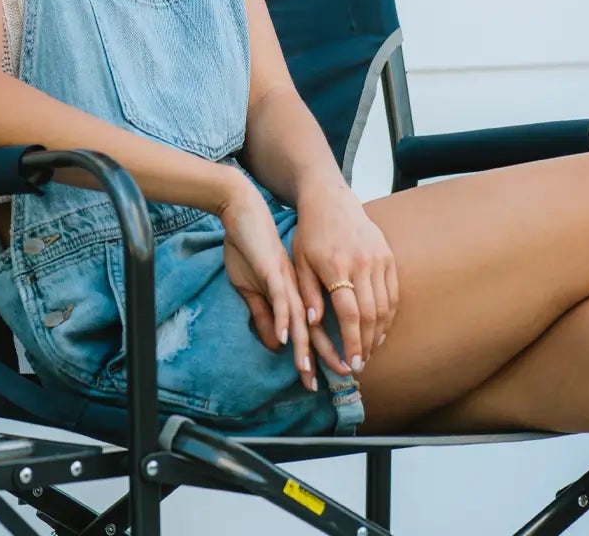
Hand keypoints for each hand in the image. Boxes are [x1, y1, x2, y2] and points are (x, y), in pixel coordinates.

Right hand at [217, 179, 317, 391]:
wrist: (246, 212)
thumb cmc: (251, 247)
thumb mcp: (257, 287)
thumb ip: (267, 315)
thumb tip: (278, 344)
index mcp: (298, 292)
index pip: (316, 329)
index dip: (326, 352)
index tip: (335, 376)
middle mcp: (298, 288)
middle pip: (317, 327)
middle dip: (328, 355)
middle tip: (342, 377)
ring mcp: (287, 280)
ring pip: (302, 317)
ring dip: (308, 345)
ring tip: (309, 370)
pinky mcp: (273, 270)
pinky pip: (281, 297)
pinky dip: (283, 318)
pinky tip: (286, 337)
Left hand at [290, 179, 398, 378]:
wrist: (330, 200)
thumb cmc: (309, 234)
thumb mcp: (298, 262)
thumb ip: (307, 293)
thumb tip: (313, 323)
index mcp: (336, 266)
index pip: (350, 314)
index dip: (353, 342)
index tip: (351, 364)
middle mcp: (361, 263)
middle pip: (371, 314)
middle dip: (367, 344)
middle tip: (361, 364)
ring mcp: (378, 258)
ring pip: (386, 306)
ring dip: (380, 333)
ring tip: (370, 351)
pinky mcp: (388, 256)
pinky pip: (393, 292)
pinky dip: (390, 314)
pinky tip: (381, 330)